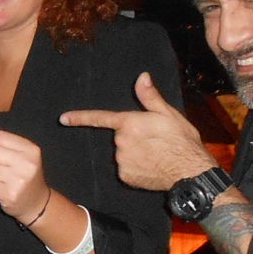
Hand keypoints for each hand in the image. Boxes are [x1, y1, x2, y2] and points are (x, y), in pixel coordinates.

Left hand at [0, 130, 48, 222]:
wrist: (37, 202)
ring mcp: (18, 181)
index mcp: (30, 150)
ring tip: (2, 178)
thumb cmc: (24, 175)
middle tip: (0, 165)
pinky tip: (0, 188)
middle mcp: (26, 164)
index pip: (0, 137)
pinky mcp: (9, 195)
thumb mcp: (17, 155)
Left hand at [61, 72, 216, 191]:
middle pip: (120, 137)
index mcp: (129, 123)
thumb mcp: (169, 114)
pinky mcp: (125, 176)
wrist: (190, 172)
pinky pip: (126, 169)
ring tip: (156, 154)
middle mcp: (121, 142)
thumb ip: (150, 97)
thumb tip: (141, 77)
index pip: (100, 118)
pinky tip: (152, 166)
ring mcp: (121, 161)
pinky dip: (136, 168)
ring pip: (123, 153)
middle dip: (133, 136)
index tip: (63, 118)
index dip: (80, 117)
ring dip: (135, 152)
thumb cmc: (182, 141)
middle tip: (155, 140)